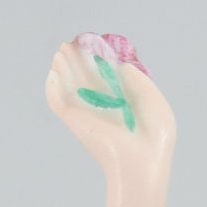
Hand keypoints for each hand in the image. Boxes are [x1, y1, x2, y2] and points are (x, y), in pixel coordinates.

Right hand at [44, 36, 175, 182]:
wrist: (141, 163)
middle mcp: (103, 109)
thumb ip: (139, 80)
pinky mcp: (75, 122)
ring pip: (70, 87)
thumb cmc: (154, 139)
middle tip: (72, 43)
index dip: (98, 60)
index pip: (106, 79)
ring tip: (60, 51)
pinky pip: (58, 102)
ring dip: (63, 68)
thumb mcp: (154, 102)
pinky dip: (52, 87)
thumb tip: (121, 64)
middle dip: (78, 61)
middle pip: (86, 79)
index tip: (95, 43)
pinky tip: (54, 71)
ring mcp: (88, 115)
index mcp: (123, 105)